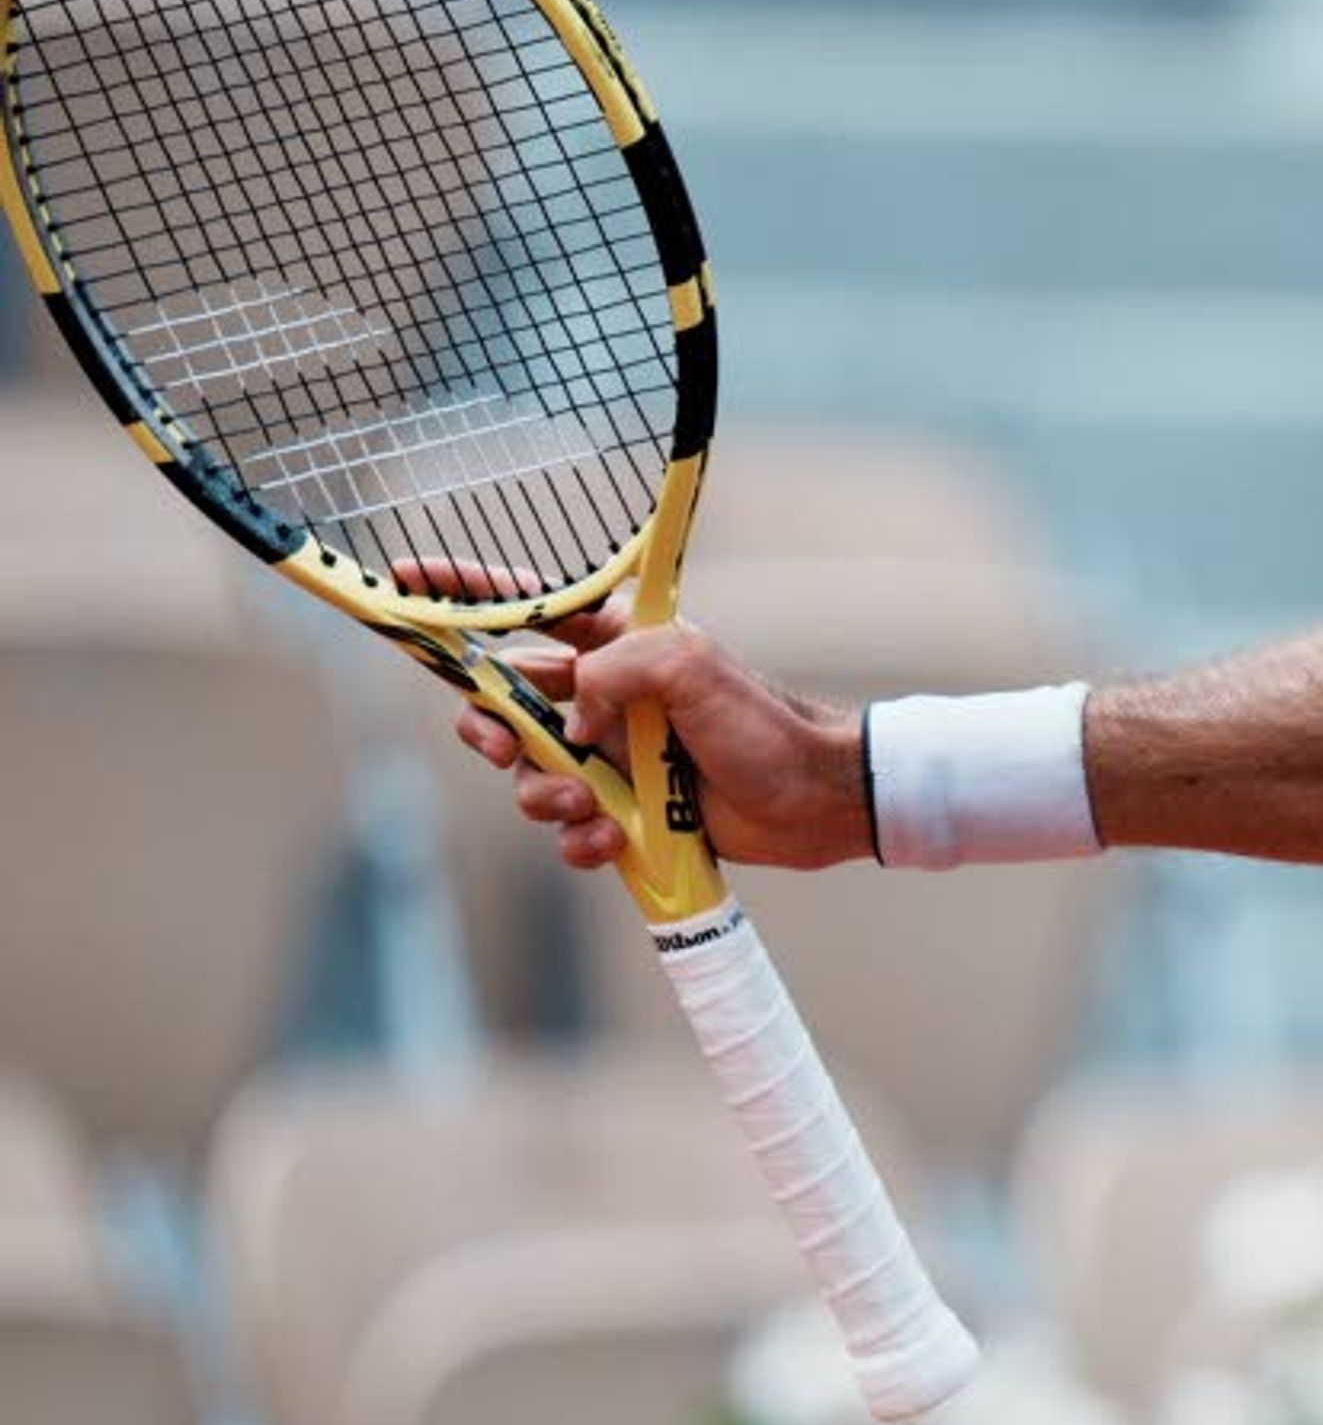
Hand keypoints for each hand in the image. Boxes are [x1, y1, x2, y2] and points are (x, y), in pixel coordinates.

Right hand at [405, 559, 868, 873]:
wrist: (816, 800)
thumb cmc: (766, 722)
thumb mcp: (691, 664)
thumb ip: (614, 668)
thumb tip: (568, 722)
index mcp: (614, 645)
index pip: (524, 608)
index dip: (462, 594)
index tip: (405, 582)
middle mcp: (602, 699)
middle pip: (500, 707)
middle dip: (486, 729)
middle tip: (505, 744)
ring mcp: (609, 759)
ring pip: (527, 778)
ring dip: (542, 796)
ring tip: (590, 806)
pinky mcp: (623, 814)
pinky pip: (567, 832)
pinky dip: (579, 841)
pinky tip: (614, 841)